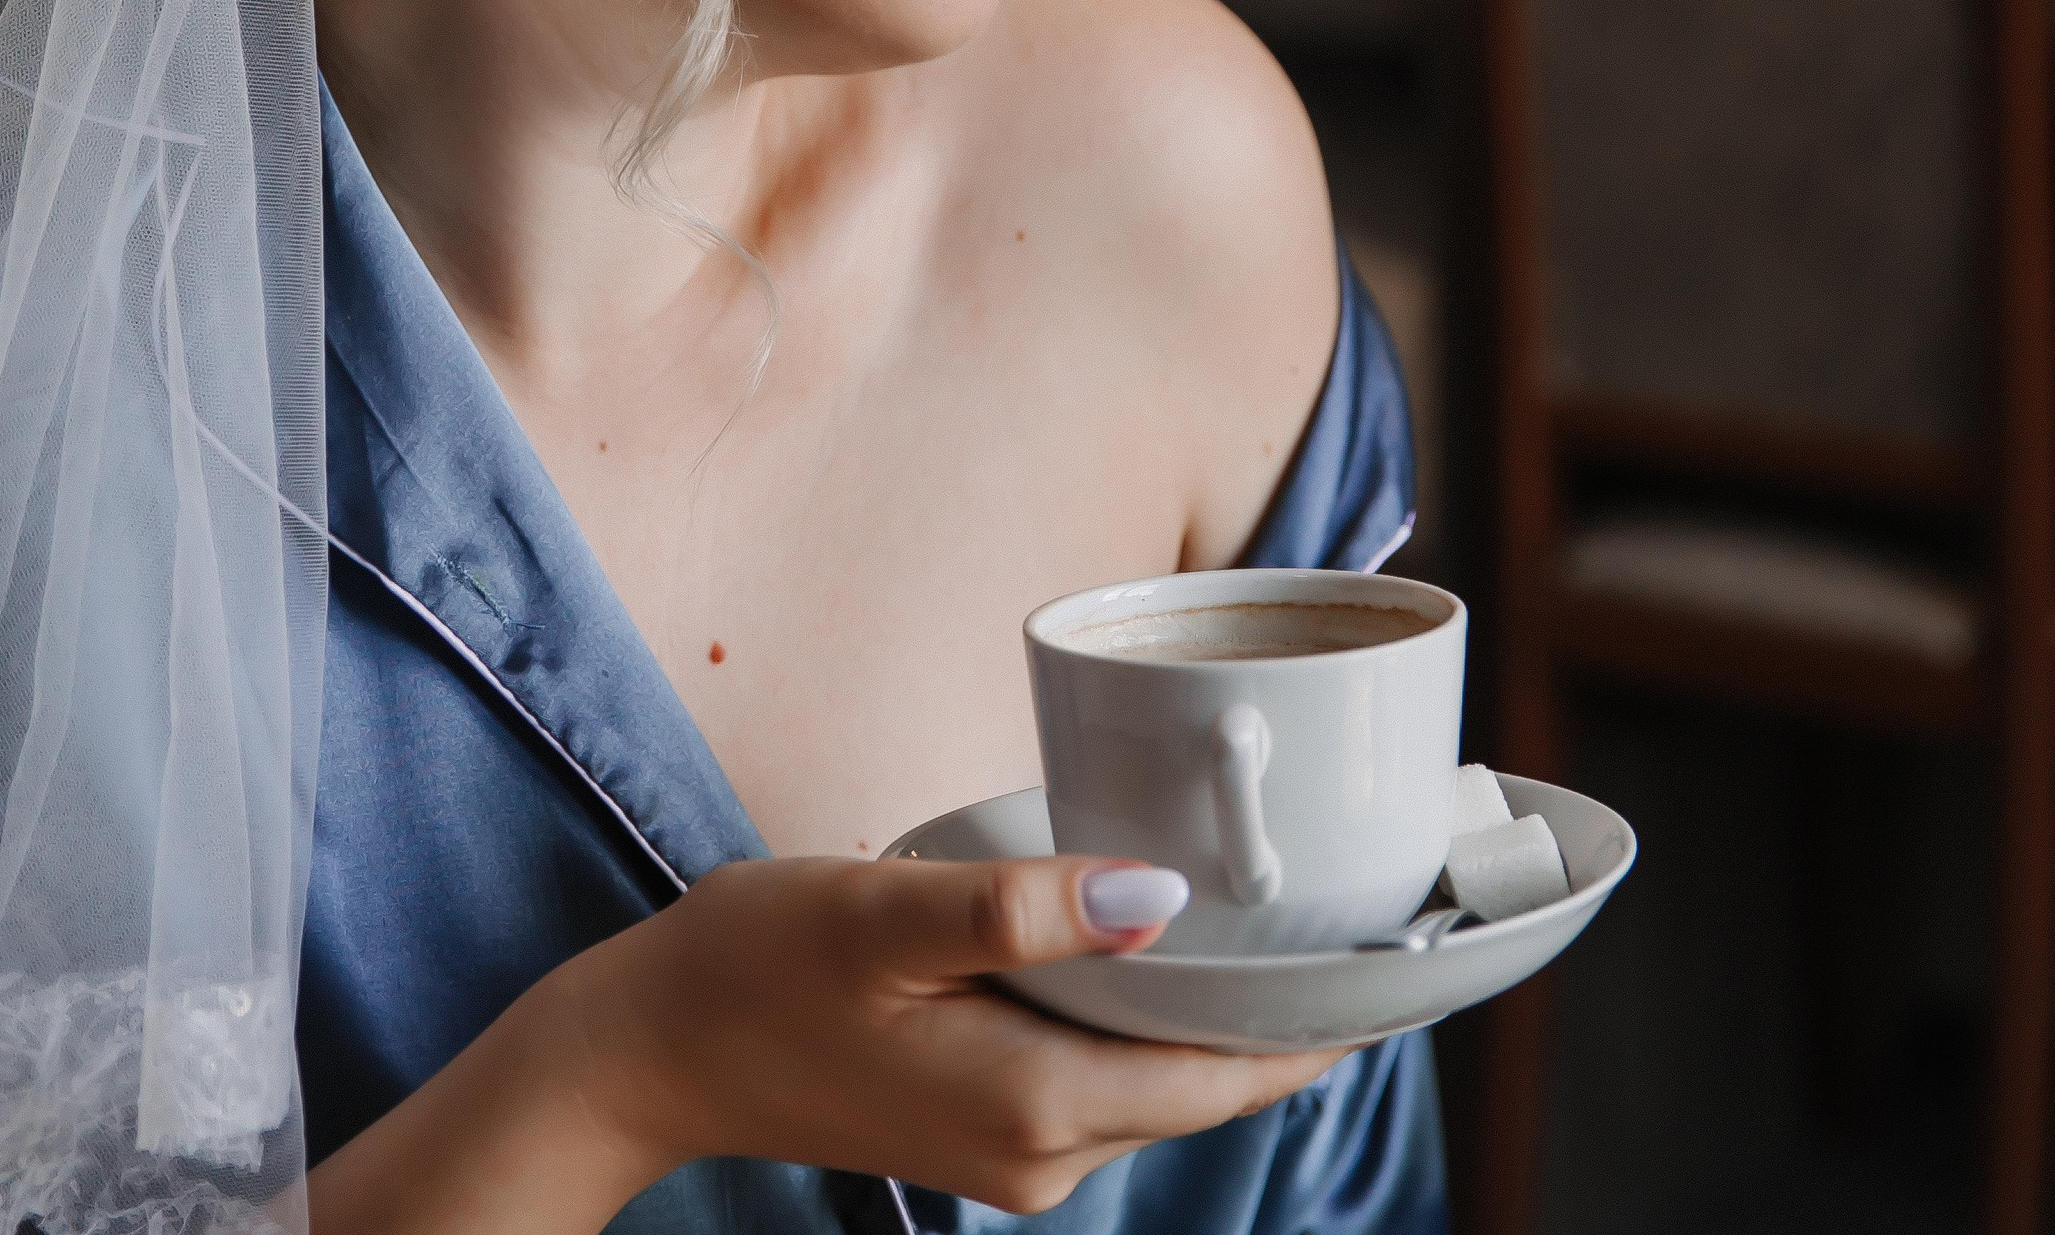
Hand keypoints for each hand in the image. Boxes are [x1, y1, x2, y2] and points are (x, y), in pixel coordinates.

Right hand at [533, 853, 1351, 1215]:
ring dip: (1212, 1009)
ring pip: (1161, 1079)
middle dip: (1286, 1007)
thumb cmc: (755, 968)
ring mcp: (1016, 1154)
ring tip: (1272, 910)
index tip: (1407, 953)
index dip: (1327, 1017)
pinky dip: (1143, 1018)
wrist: (647, 1053)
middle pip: (1211, 1081)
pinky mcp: (988, 1132)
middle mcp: (1044, 1152)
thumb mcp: (884, 915)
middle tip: (1356, 906)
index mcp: (1036, 1104)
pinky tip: (1147, 945)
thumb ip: (1023, 910)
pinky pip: (1105, 1077)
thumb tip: (1159, 901)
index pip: (1235, 1074)